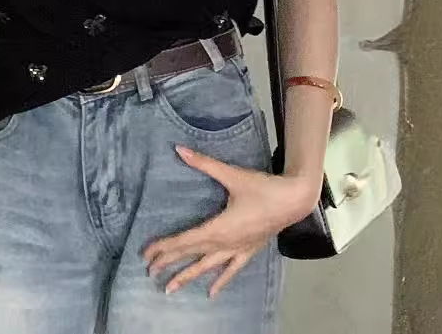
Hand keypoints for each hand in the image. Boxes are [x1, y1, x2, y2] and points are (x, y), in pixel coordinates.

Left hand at [141, 145, 316, 298]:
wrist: (294, 200)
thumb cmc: (262, 187)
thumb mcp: (231, 174)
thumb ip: (203, 163)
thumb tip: (179, 148)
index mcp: (219, 228)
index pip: (185, 240)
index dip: (165, 247)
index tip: (147, 254)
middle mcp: (226, 243)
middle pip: (192, 255)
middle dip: (170, 263)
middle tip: (149, 271)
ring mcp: (238, 250)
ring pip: (208, 267)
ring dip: (188, 276)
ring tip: (170, 289)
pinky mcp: (248, 251)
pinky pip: (231, 270)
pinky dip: (220, 281)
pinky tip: (211, 293)